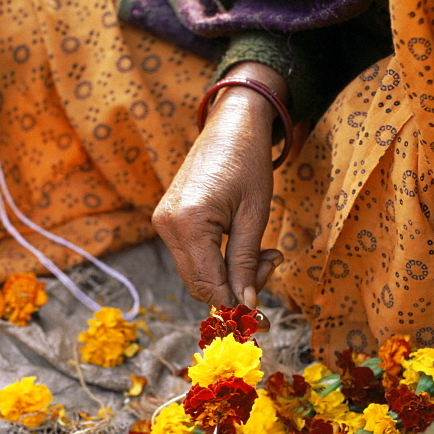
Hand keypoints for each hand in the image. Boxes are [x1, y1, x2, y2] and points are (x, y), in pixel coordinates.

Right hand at [152, 61, 285, 308]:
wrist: (230, 125)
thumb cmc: (248, 163)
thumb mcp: (254, 215)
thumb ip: (247, 263)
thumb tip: (246, 304)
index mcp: (189, 223)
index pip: (208, 284)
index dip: (235, 302)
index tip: (261, 309)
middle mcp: (168, 225)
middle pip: (198, 284)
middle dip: (234, 287)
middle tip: (271, 266)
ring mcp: (163, 222)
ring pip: (194, 273)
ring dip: (228, 274)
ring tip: (263, 252)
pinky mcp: (167, 219)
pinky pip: (190, 256)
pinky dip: (216, 260)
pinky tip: (241, 245)